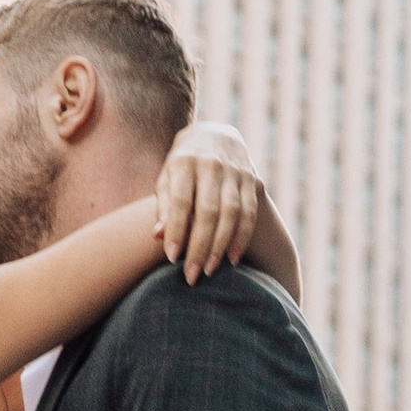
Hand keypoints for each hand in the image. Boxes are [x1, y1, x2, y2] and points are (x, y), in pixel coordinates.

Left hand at [156, 120, 262, 282]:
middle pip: (207, 211)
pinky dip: (242, 237)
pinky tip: (232, 258)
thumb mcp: (167, 178)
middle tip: (191, 275)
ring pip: (231, 213)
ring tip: (209, 270)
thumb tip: (158, 236)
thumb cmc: (182, 166)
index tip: (171, 258)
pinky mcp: (252, 179)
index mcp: (185, 162)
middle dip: (199, 246)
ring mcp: (235, 171)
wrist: (216, 134)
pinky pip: (250, 212)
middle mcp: (212, 164)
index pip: (181, 201)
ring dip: (221, 245)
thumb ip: (164, 205)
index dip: (176, 230)